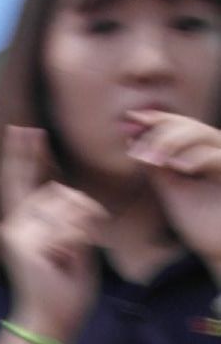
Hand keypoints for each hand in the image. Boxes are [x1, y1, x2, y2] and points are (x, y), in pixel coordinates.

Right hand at [0, 126, 106, 343]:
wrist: (50, 320)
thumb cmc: (63, 287)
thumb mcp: (71, 242)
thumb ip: (67, 214)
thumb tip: (64, 187)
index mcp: (23, 222)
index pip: (21, 179)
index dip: (22, 154)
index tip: (23, 129)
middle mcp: (14, 222)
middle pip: (61, 190)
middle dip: (81, 215)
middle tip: (71, 252)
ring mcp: (17, 231)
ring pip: (67, 204)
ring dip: (81, 229)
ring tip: (67, 259)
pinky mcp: (25, 241)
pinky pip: (67, 224)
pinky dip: (77, 241)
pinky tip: (64, 261)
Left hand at [126, 108, 220, 276]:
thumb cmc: (202, 223)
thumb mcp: (172, 192)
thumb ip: (157, 168)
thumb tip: (134, 142)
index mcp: (202, 153)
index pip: (180, 127)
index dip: (157, 121)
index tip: (131, 120)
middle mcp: (217, 151)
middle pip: (191, 126)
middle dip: (161, 131)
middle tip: (136, 146)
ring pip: (204, 135)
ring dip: (175, 141)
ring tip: (153, 158)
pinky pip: (218, 158)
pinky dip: (197, 158)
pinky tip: (177, 167)